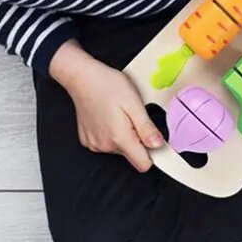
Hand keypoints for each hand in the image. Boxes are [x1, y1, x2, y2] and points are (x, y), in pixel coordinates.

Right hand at [50, 41, 163, 171]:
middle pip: (132, 154)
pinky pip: (107, 143)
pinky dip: (111, 133)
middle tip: (134, 116)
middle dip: (138, 139)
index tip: (156, 142)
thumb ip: (146, 127)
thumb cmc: (107, 85)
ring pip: (120, 148)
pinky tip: (108, 116)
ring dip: (124, 135)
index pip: (143, 164)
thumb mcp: (134, 103)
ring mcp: (95, 143)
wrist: (82, 77)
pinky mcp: (88, 139)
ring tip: (119, 113)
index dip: (154, 154)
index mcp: (119, 138)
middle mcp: (105, 145)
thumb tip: (158, 145)